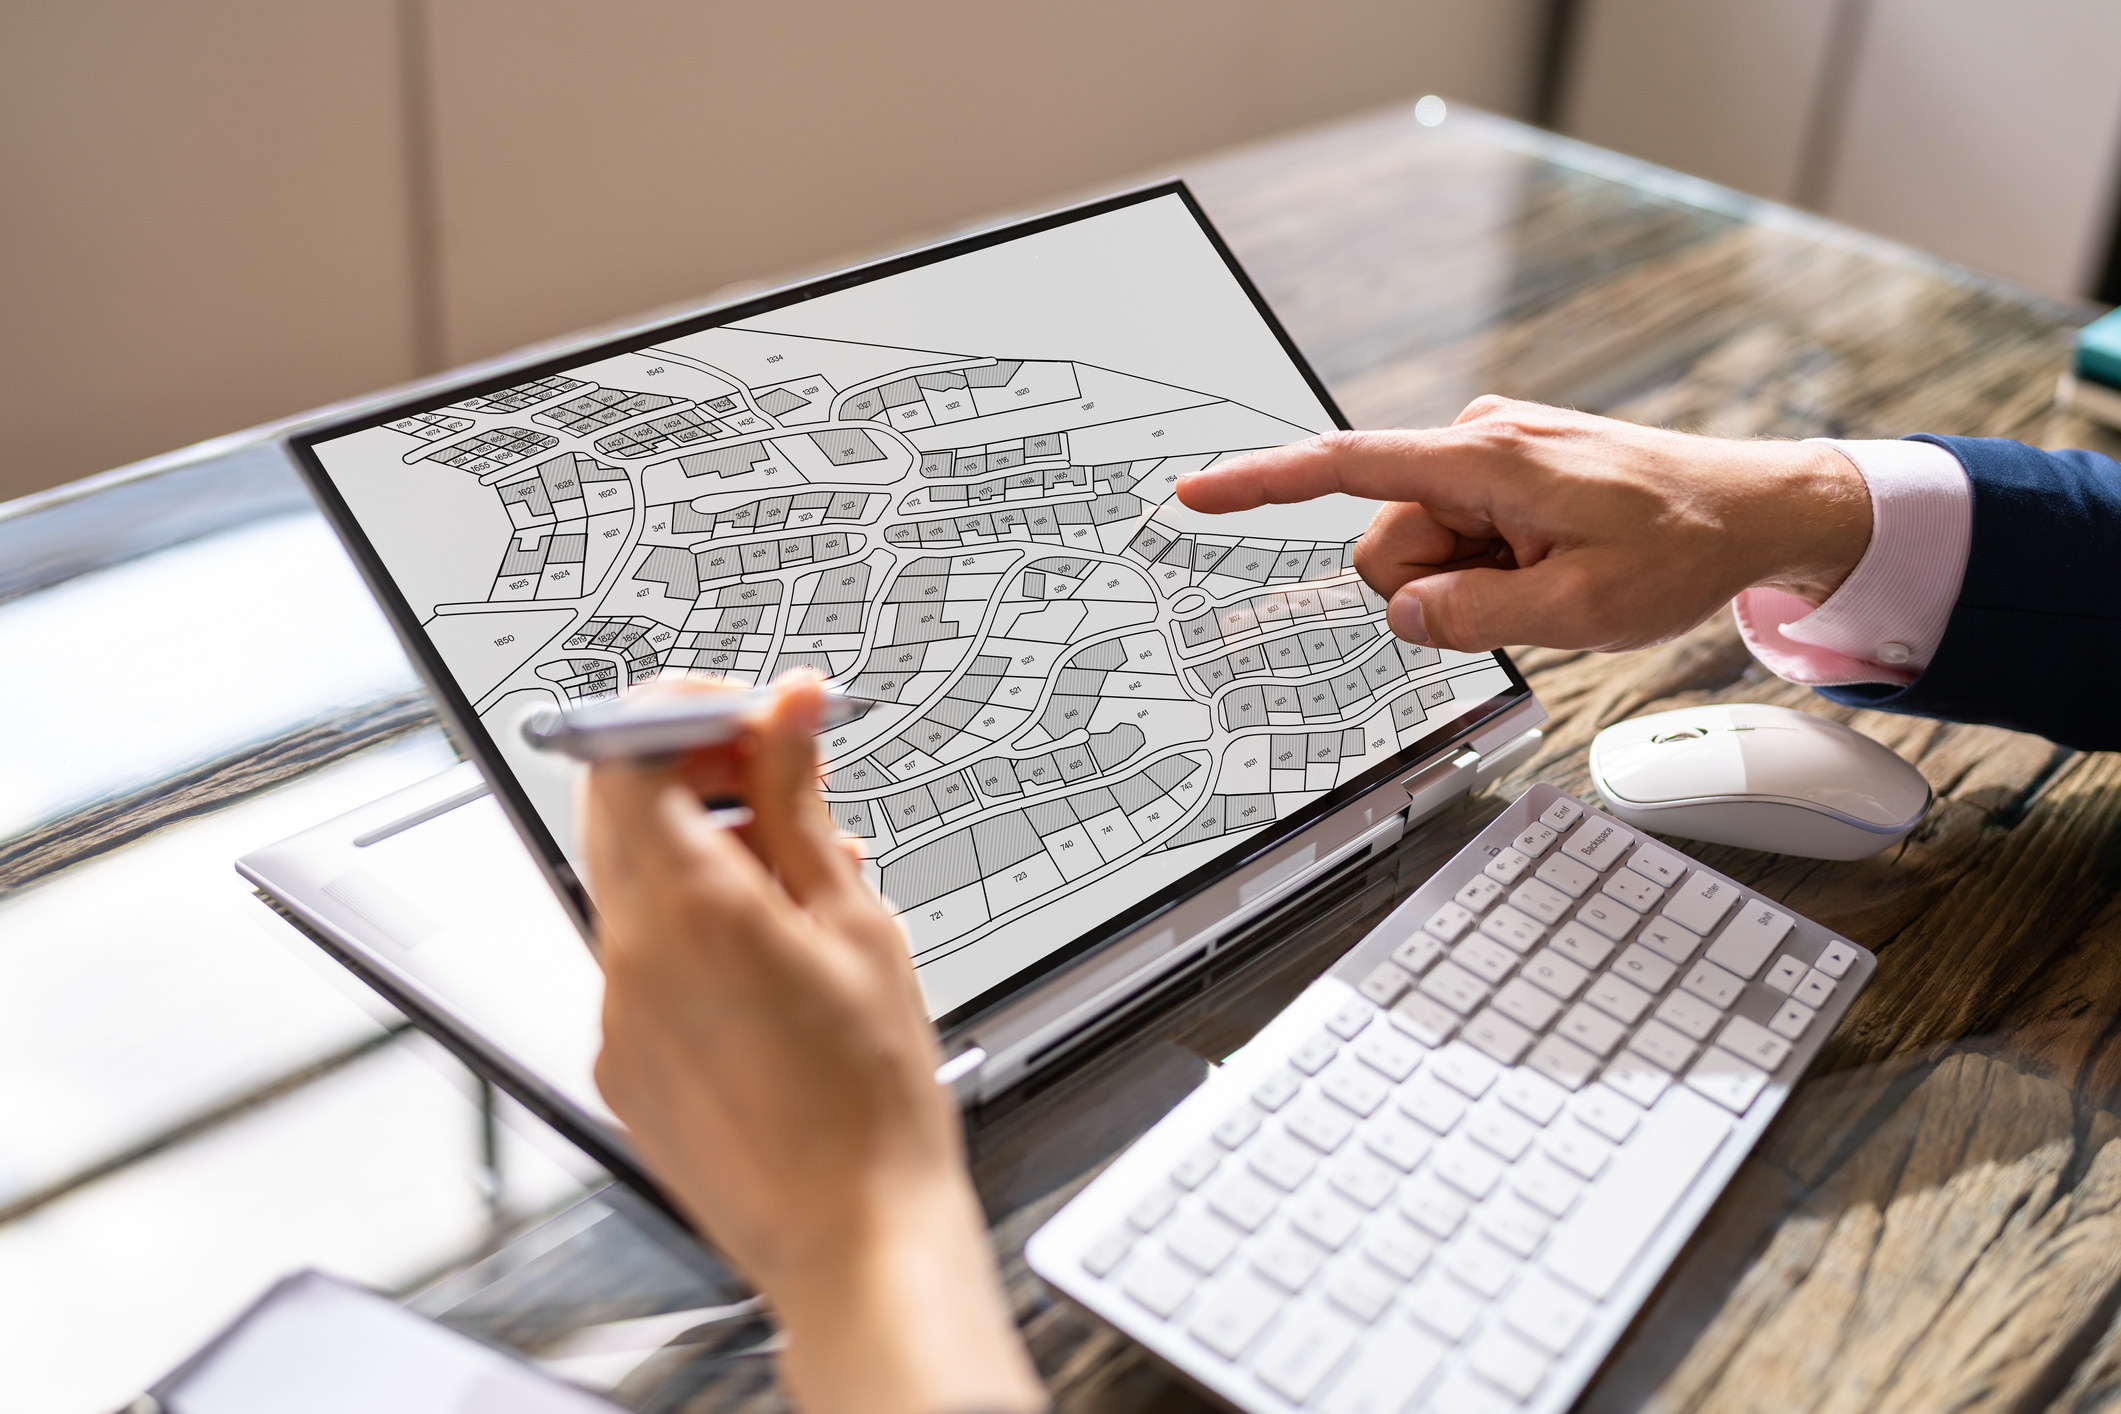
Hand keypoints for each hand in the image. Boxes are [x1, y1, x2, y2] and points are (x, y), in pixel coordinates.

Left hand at [584, 674, 1042, 1413]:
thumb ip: (800, 802)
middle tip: (778, 770)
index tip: (752, 712)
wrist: (852, 1238)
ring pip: (634, 883)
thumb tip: (788, 710)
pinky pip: (641, 957)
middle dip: (693, 769)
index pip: (632, 754)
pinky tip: (772, 948)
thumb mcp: (856, 920)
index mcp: (688, 907)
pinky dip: (693, 925)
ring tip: (798, 867)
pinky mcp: (623, 1060)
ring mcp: (616, 1013)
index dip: (688, 711)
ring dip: (700, 846)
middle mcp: (629, 956)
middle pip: (617, 810)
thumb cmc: (871, 1100)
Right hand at [1175, 397, 1871, 652]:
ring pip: (1424, 547)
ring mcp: (1492, 454)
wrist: (1754, 508)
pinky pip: (1460, 535)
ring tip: (1552, 578)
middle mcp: (1478, 440)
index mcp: (1487, 460)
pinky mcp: (1506, 471)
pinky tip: (1553, 563)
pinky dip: (1492, 566)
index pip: (1346, 467)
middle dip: (1436, 586)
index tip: (1194, 493)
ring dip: (1472, 581)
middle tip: (1525, 594)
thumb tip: (1403, 613)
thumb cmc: (1681, 547)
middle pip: (1389, 539)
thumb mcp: (1580, 613)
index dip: (1262, 485)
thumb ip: (1474, 619)